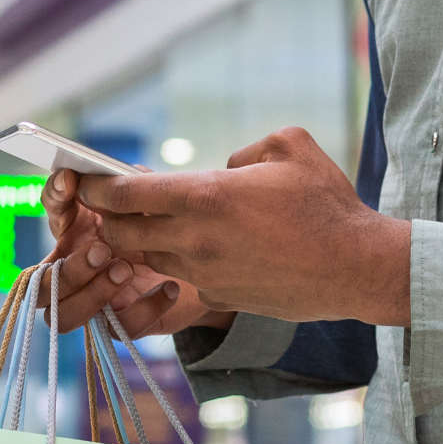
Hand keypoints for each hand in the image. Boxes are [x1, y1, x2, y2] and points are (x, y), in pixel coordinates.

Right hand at [38, 168, 236, 335]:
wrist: (199, 263)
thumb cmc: (164, 225)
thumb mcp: (149, 197)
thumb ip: (127, 185)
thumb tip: (106, 175)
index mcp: (77, 227)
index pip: (52, 208)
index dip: (54, 196)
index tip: (71, 183)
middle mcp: (74, 267)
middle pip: (39, 283)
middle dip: (69, 269)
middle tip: (104, 250)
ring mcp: (92, 300)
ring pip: (62, 315)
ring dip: (92, 294)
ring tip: (126, 270)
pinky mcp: (119, 322)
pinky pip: (119, 328)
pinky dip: (144, 308)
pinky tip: (170, 287)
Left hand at [77, 127, 410, 325]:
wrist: (356, 267)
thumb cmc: (326, 203)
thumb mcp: (289, 146)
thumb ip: (245, 149)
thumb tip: (225, 168)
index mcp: (206, 196)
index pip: (127, 195)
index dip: (99, 188)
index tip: (86, 181)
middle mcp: (196, 239)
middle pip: (123, 234)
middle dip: (111, 219)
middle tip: (117, 204)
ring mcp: (205, 273)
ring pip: (150, 258)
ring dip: (146, 240)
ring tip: (161, 221)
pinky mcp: (219, 297)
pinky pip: (186, 276)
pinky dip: (185, 261)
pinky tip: (211, 248)